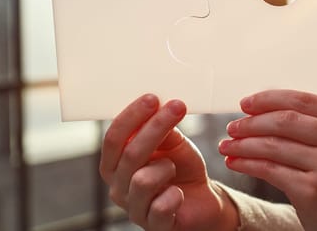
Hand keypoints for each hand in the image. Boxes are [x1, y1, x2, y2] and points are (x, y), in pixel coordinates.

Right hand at [100, 94, 237, 230]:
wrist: (202, 199)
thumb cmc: (181, 168)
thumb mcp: (174, 144)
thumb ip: (162, 131)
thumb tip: (156, 110)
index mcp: (115, 164)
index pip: (114, 138)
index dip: (131, 116)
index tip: (152, 98)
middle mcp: (118, 186)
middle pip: (129, 154)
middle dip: (155, 127)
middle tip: (177, 107)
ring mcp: (133, 208)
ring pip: (143, 180)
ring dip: (166, 167)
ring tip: (174, 167)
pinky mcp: (153, 225)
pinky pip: (161, 206)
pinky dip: (175, 194)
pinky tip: (179, 192)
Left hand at [218, 89, 316, 230]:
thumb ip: (309, 125)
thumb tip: (259, 107)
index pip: (302, 101)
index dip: (269, 99)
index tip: (244, 104)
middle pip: (285, 121)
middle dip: (252, 123)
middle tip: (231, 128)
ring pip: (274, 146)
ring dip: (243, 145)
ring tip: (225, 146)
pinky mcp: (314, 190)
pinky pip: (270, 170)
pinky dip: (247, 164)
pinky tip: (233, 163)